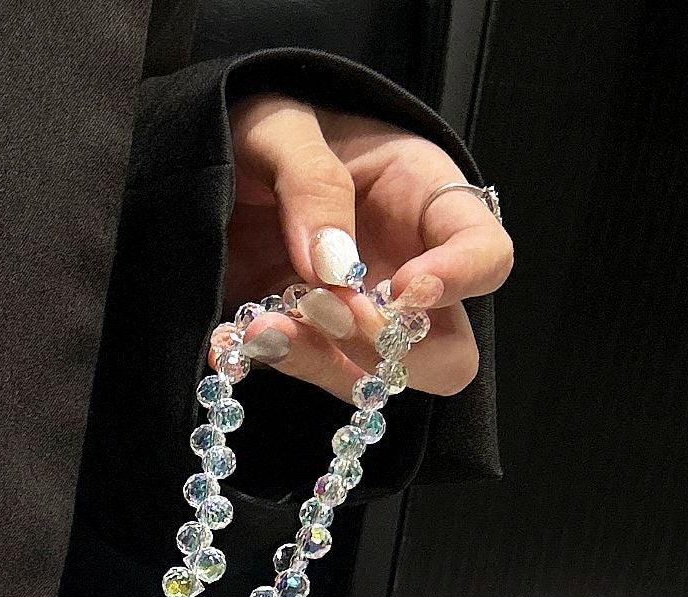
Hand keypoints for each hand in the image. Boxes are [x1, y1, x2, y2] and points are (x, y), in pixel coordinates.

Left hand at [223, 93, 512, 401]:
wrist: (199, 162)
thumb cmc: (259, 128)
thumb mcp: (279, 126)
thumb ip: (312, 183)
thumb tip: (334, 268)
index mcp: (422, 200)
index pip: (487, 254)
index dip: (462, 280)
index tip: (407, 286)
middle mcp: (403, 272)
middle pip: (449, 352)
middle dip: (396, 349)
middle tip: (332, 313)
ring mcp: (357, 318)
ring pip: (377, 379)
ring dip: (325, 364)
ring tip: (264, 327)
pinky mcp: (308, 342)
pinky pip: (309, 376)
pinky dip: (276, 365)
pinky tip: (235, 340)